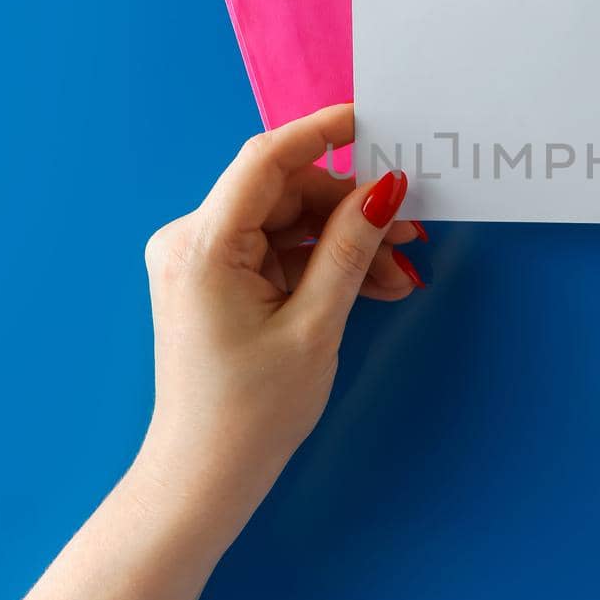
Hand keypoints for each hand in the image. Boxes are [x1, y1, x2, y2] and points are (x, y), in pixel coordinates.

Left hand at [133, 104, 423, 537]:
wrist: (204, 477)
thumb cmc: (252, 413)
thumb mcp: (315, 326)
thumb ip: (350, 248)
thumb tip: (386, 190)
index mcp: (202, 246)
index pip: (265, 161)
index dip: (322, 133)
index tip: (373, 121)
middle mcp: (190, 241)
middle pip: (284, 194)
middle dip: (350, 212)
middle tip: (409, 237)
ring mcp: (199, 261)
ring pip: (287, 224)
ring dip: (344, 244)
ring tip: (396, 276)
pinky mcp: (213, 281)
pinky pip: (276, 252)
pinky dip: (321, 265)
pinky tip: (369, 286)